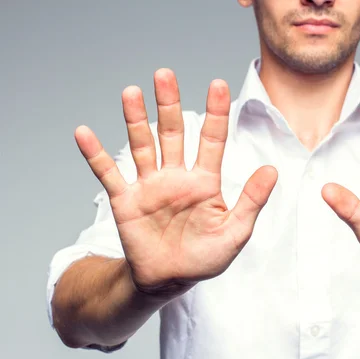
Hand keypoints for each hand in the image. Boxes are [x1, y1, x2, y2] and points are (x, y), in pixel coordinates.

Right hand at [75, 69, 277, 295]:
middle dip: (169, 104)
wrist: (171, 280)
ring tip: (131, 92)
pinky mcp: (126, 201)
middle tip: (165, 74)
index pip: (212, 140)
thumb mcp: (236, 231)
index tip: (218, 84)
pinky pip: (108, 174)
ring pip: (142, 145)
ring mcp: (150, 186)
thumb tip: (272, 170)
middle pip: (173, 132)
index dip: (215, 113)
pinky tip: (83, 132)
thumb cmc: (206, 257)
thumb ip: (251, 201)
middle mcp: (176, 177)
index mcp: (205, 181)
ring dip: (135, 120)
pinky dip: (95, 155)